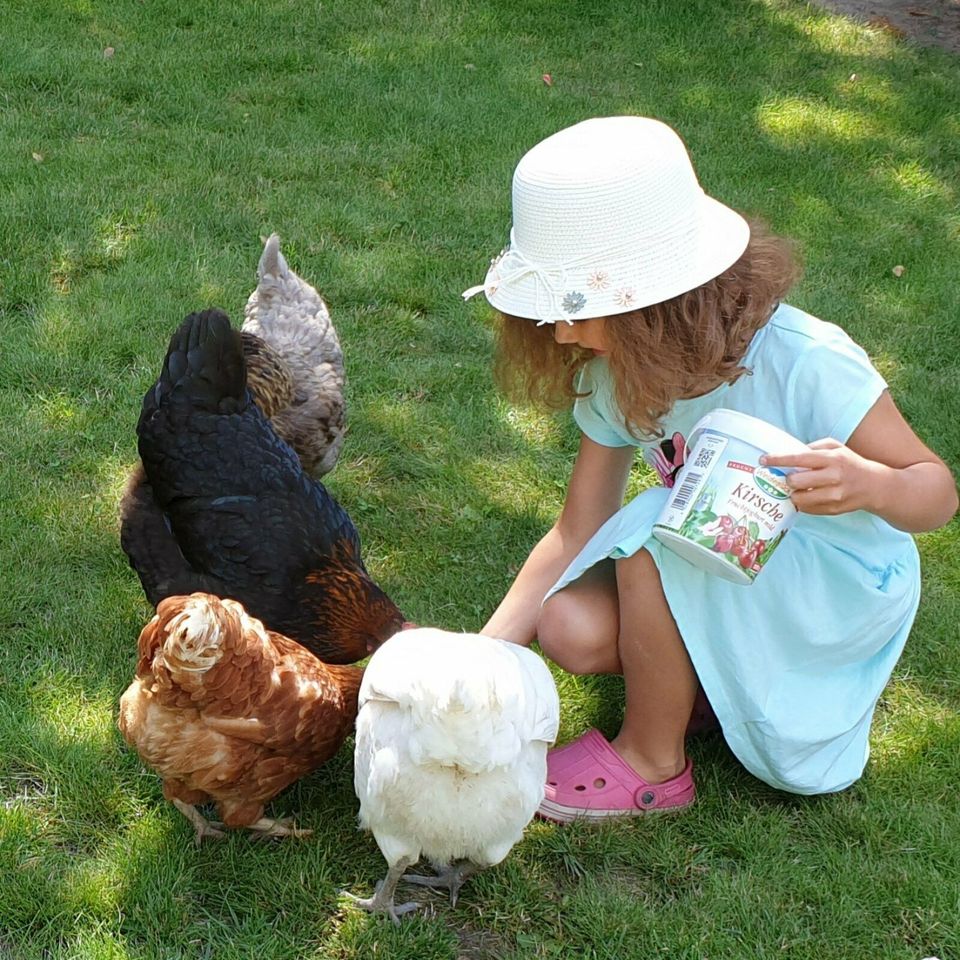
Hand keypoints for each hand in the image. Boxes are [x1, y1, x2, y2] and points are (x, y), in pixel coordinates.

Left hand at [760, 438, 884, 516]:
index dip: (779, 459)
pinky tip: (808, 496)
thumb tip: (790, 453)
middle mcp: (834, 477)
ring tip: (798, 488)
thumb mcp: (836, 448)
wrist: (875, 486)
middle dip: (788, 479)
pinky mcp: (833, 510)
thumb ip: (813, 448)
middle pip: (796, 482)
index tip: (763, 460)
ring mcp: (834, 496)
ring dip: (794, 494)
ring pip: (799, 498)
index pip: (799, 458)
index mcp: (832, 459)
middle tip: (790, 478)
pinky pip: (807, 509)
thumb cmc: (850, 463)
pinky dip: (803, 503)